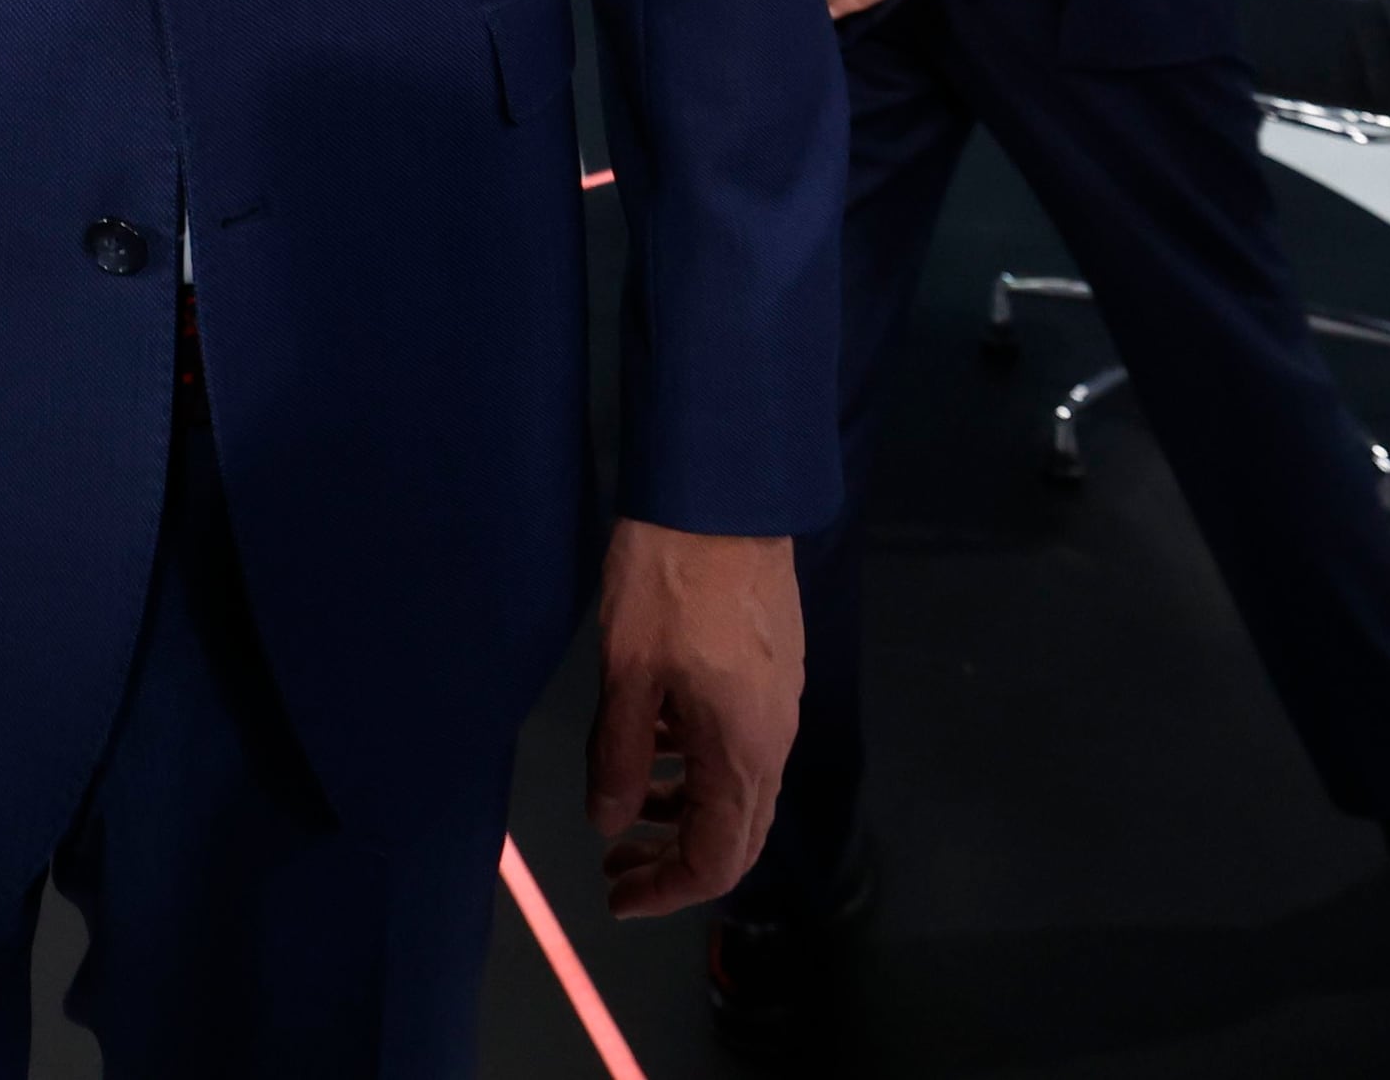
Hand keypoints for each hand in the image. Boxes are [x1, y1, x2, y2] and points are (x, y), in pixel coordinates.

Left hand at [584, 518, 801, 917]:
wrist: (723, 493)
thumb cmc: (668, 581)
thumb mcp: (627, 675)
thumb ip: (621, 758)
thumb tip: (611, 822)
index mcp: (742, 752)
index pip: (717, 860)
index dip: (666, 892)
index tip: (616, 896)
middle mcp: (773, 739)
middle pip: (736, 835)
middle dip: (675, 862)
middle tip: (614, 867)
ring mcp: (778, 703)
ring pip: (738, 790)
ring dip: (684, 812)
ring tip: (625, 808)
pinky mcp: (772, 670)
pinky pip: (739, 745)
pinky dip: (697, 765)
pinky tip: (653, 741)